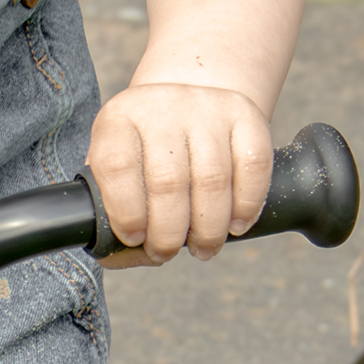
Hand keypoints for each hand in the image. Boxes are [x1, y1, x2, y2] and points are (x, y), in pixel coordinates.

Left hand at [83, 84, 274, 260]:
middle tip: (168, 252)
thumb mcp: (113, 173)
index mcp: (118, 120)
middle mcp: (161, 107)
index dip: (127, 212)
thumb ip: (109, 216)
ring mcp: (206, 107)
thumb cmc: (145, 155)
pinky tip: (236, 225)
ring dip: (209, 228)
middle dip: (169, 233)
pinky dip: (248, 205)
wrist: (185, 108)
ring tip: (204, 248)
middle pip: (168, 181)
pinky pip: (253, 165)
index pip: (118, 167)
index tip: (135, 238)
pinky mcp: (244, 114)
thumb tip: (120, 257)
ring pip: (212, 180)